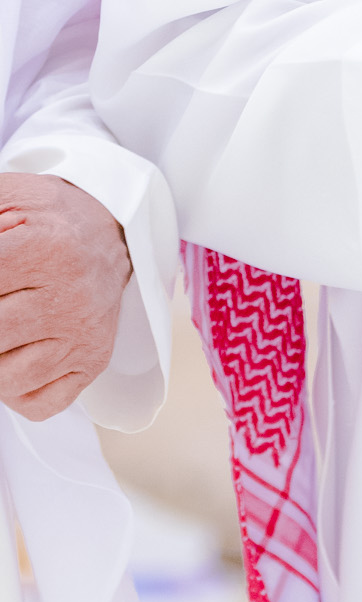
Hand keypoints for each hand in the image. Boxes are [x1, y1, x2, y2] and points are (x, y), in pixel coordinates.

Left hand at [0, 173, 131, 418]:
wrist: (110, 231)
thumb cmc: (49, 219)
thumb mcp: (9, 198)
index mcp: (50, 247)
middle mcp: (73, 296)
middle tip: (1, 303)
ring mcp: (85, 334)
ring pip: (6, 379)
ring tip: (5, 329)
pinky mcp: (92, 362)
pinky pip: (38, 403)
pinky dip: (15, 390)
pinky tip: (17, 355)